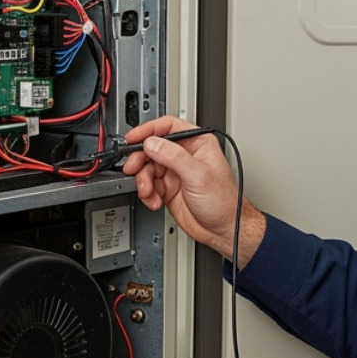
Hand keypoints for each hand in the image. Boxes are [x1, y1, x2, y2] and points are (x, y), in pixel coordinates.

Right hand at [119, 117, 265, 267]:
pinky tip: (155, 201)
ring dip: (144, 181)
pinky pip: (148, 185)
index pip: (167, 128)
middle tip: (133, 169)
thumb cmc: (223, 202)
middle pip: (152, 148)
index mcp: (197, 143)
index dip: (148, 131)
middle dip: (140, 160)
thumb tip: (152, 143)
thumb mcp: (198, 175)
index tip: (132, 139)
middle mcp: (184, 155)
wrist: (223, 229)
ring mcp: (175, 172)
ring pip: (147, 168)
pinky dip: (147, 194)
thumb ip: (173, 156)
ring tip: (149, 192)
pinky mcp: (167, 188)